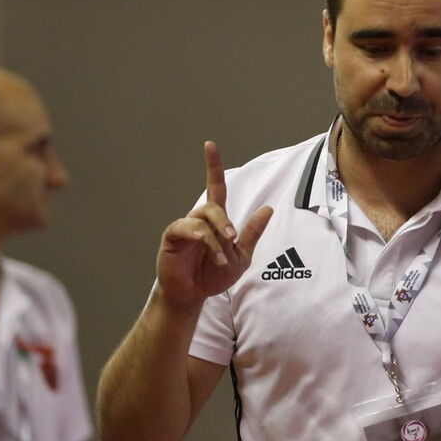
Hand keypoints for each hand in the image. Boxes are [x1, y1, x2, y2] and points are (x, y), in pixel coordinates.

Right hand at [156, 141, 272, 308]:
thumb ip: (252, 233)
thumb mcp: (241, 256)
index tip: (209, 145)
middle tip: (232, 239)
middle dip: (225, 222)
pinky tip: (208, 250)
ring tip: (221, 259)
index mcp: (215, 220)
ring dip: (215, 239)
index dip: (213, 166)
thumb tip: (268, 209)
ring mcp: (184, 227)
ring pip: (202, 219)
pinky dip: (201, 239)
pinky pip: (187, 229)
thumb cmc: (213, 276)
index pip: (216, 187)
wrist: (193, 295)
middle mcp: (199, 219)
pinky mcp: (172, 238)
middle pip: (213, 206)